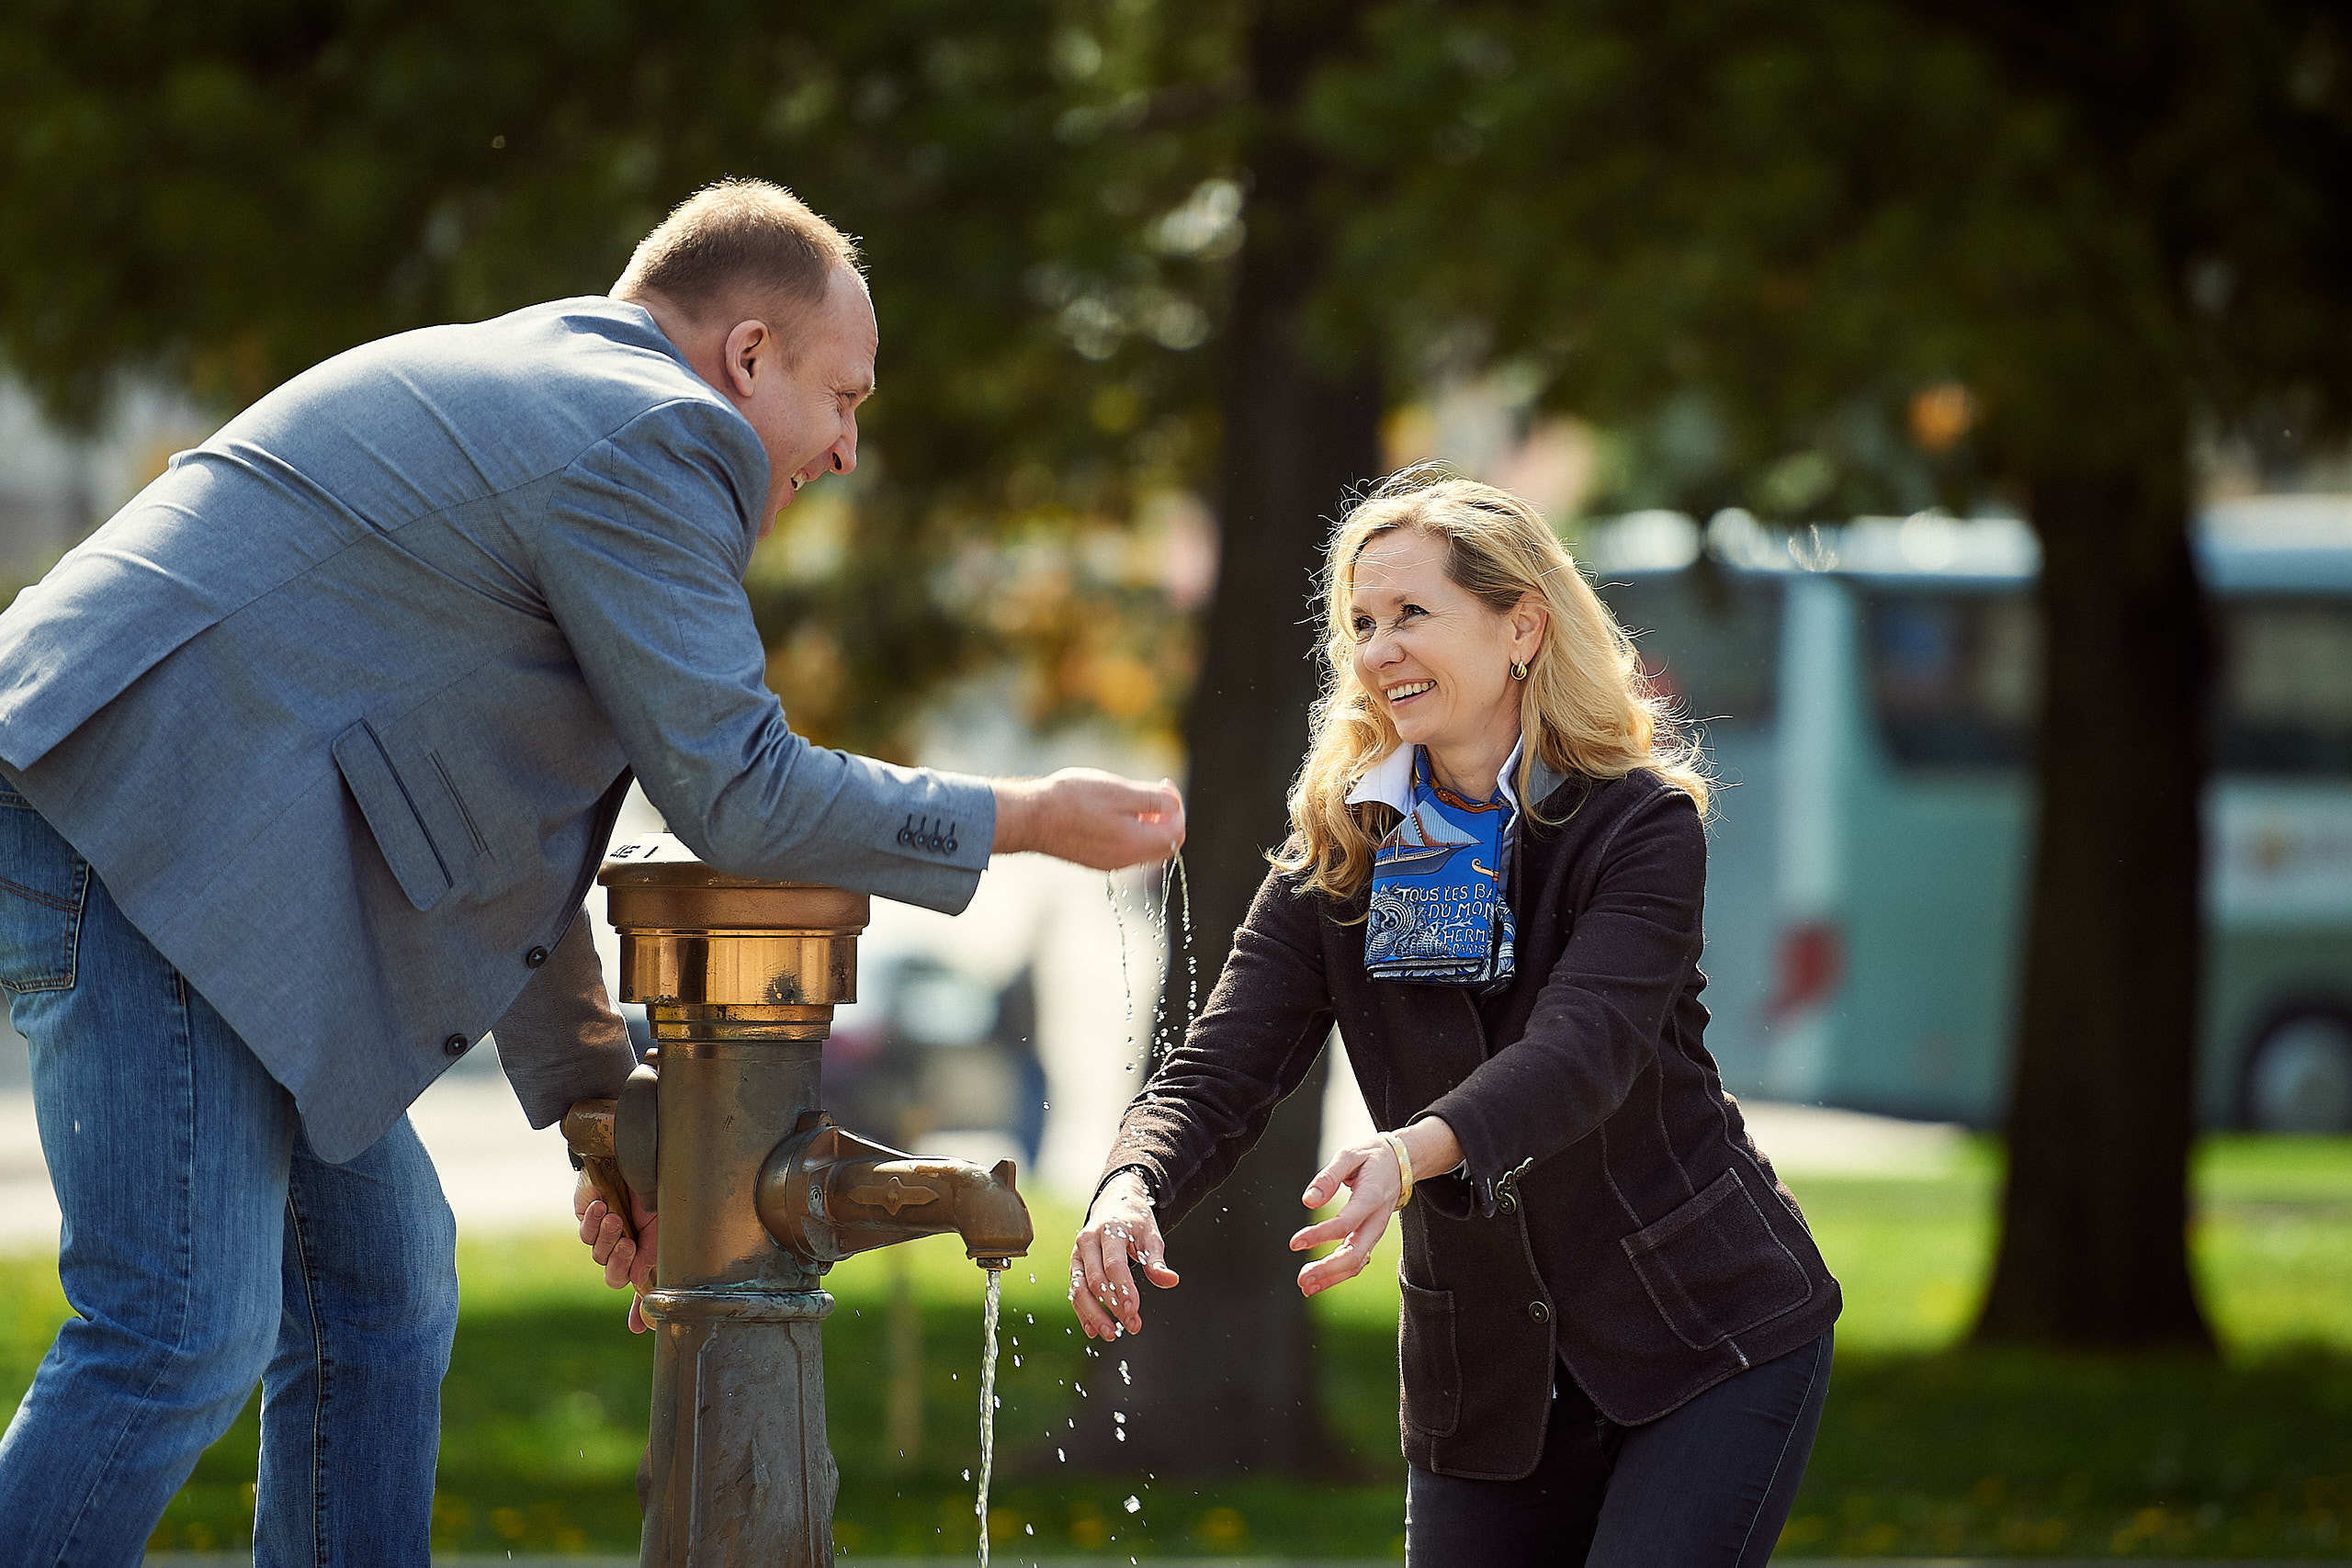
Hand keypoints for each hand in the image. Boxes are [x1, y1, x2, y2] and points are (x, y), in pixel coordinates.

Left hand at [574, 1168, 659, 1333]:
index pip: (644, 1287)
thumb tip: (640, 1293)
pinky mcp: (588, 1217)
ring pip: (599, 1255)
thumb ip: (652, 1260)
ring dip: (607, 1238)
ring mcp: (607, 1233)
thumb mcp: (665, 1226)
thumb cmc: (659, 1186)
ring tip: (616, 1218)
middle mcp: (628, 1246)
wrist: (635, 1152)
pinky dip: (594, 1222)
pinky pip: (586, 1233)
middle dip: (619, 1264)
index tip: (640, 1327)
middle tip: (629, 1245)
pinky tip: (603, 1206)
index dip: (641, 1311)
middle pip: (615, 1277)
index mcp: (650, 1251)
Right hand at [992, 769, 1184, 870]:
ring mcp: (1109, 862)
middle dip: (1166, 817)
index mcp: (1136, 843)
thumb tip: (1175, 804)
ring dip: (1149, 824)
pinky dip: (1131, 831)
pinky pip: (1126, 849)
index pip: (1176, 832)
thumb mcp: (1119, 791)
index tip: (1163, 785)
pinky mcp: (1094, 860)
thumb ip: (1153, 800)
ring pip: (1145, 847)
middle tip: (1155, 792)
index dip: (1177, 807)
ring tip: (1134, 799)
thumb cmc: (1073, 799)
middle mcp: (1126, 859)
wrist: (1031, 817)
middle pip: (1164, 845)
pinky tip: (1114, 812)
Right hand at [1070, 1170, 1179, 1339]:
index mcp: (1108, 1230)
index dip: (1124, 1289)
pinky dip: (1083, 1312)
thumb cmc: (1135, 1221)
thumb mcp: (1150, 1234)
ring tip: (1110, 1335)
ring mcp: (1077, 1254)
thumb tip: (1170, 1281)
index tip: (1135, 1311)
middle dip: (1113, 1306)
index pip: (1114, 1265)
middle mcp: (1087, 1241)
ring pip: (1079, 1289)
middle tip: (1132, 1326)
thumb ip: (1156, 1260)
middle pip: (1095, 1280)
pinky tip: (1093, 1330)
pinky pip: (1074, 1291)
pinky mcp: (1075, 1266)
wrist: (1113, 1202)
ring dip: (1093, 1314)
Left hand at [1291, 1117, 1460, 1296]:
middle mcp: (1377, 1220)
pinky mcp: (1370, 1237)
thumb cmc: (1371, 1157)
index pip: (1345, 1224)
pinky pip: (1357, 1261)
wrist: (1400, 1162)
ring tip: (1305, 1287)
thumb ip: (1328, 1177)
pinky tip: (1318, 1282)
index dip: (1320, 1235)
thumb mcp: (1349, 1155)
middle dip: (1328, 1269)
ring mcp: (1376, 1232)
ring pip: (1357, 1263)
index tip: (1294, 1243)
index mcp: (1371, 1197)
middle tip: (1301, 1278)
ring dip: (1332, 1278)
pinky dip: (1339, 1275)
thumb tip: (1308, 1201)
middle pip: (1355, 1254)